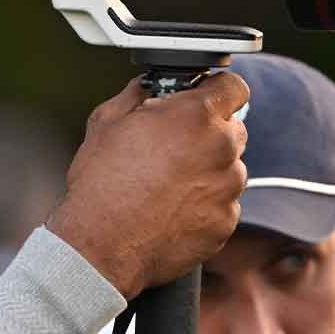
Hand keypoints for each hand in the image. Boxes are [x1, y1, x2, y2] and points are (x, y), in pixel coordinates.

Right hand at [46, 72, 248, 298]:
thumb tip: (146, 87)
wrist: (101, 246)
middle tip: (174, 145)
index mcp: (196, 116)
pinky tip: (172, 209)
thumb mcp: (106, 122)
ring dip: (207, 170)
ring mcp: (228, 189)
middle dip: (208, 132)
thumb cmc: (101, 185)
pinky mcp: (225, 222)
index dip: (215, 90)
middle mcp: (221, 149)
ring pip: (229, 168)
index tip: (203, 98)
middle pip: (233, 128)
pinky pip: (223, 204)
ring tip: (167, 184)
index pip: (233, 87)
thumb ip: (136, 94)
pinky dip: (205, 204)